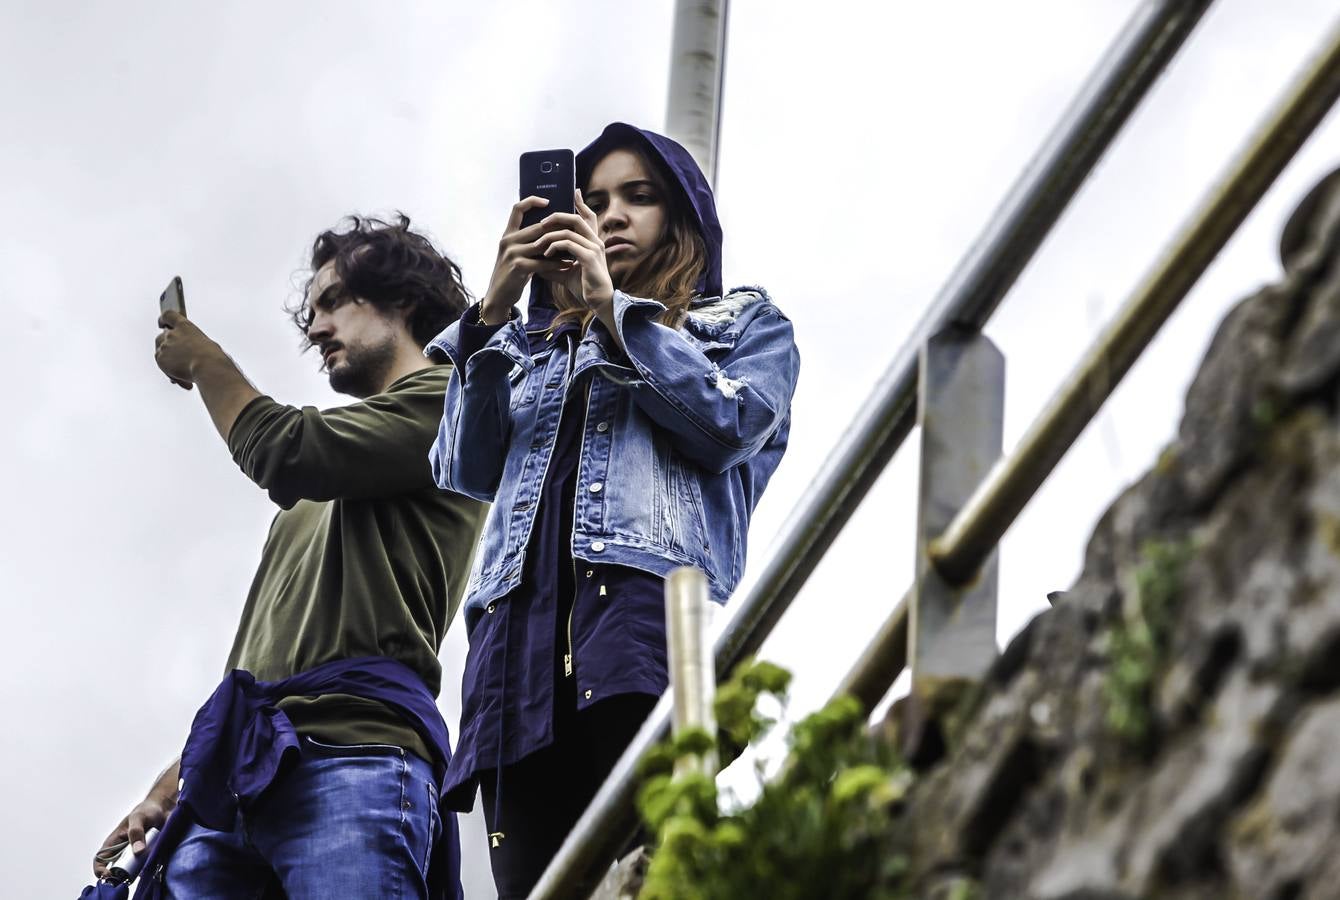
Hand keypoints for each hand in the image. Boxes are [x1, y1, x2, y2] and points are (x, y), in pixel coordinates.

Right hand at [92, 790, 174, 877]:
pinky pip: (142, 866)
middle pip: (115, 869)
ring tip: (141, 870)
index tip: (109, 875)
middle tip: (128, 877)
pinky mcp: (145, 855)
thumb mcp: (139, 818)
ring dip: (134, 872)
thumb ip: (136, 833)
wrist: (163, 808)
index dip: (100, 870)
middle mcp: (121, 850)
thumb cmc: (146, 810)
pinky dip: (145, 868)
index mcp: (113, 842)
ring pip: (129, 870)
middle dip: (119, 876)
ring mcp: (133, 854)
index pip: (100, 860)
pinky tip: (151, 865)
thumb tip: (138, 851)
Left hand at [154, 310, 220, 389]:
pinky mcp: (160, 359)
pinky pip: (162, 365)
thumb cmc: (213, 357)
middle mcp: (172, 334)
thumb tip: (186, 354)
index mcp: (185, 326)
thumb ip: (191, 344)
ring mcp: (165, 346)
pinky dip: (171, 373)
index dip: (164, 319)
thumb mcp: (205, 345)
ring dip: (170, 361)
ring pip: (161, 352)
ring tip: (186, 374)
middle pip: (161, 336)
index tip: (161, 323)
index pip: (168, 315)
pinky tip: (186, 382)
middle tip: (176, 356)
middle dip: (167, 345)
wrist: (208, 368)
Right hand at [479, 197, 569, 322]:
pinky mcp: (518, 267)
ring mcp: (512, 253)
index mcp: (508, 234)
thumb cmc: (512, 274)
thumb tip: (548, 229)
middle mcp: (508, 240)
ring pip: (542, 244)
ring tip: (576, 246)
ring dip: (560, 246)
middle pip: (537, 226)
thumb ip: (528, 241)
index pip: (517, 209)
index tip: (547, 201)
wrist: (499, 295)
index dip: (531, 201)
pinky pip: (543, 262)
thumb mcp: (517, 253)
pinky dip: (557, 263)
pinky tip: (568, 264)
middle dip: (557, 228)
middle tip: (574, 228)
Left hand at [535, 190, 613, 312]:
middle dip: (557, 217)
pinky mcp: (589, 257)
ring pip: (569, 230)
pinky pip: (568, 244)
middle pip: (576, 218)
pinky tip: (546, 255)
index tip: (573, 192)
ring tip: (537, 244)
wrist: (598, 302)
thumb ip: (554, 265)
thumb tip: (537, 264)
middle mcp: (595, 241)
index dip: (581, 204)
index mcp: (592, 242)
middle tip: (541, 223)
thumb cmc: (585, 288)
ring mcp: (593, 248)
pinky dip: (554, 247)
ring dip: (550, 235)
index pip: (588, 217)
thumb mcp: (566, 273)